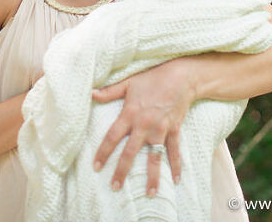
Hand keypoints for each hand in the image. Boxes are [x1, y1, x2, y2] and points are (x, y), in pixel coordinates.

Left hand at [90, 58, 196, 196]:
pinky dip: (176, 166)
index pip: (112, 137)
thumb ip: (110, 91)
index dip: (103, 152)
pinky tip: (175, 180)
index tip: (96, 166)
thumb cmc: (152, 78)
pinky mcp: (174, 130)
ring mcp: (161, 130)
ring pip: (155, 157)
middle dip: (122, 170)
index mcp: (130, 114)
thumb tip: (92, 93)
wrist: (180, 77)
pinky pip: (174, 151)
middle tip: (115, 186)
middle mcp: (144, 125)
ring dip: (152, 176)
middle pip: (130, 152)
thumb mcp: (128, 83)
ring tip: (149, 193)